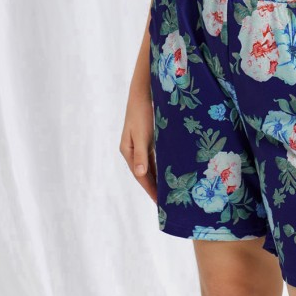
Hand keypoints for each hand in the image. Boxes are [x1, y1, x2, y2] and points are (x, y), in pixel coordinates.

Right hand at [119, 88, 157, 202]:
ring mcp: (139, 144)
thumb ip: (141, 154)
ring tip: (167, 192)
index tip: (159, 203)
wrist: (143, 92)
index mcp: (128, 151)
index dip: (149, 189)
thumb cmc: (142, 112)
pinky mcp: (147, 138)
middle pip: (144, 173)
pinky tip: (167, 173)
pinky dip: (159, 167)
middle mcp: (132, 150)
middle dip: (153, 187)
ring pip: (149, 166)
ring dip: (157, 178)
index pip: (140, 175)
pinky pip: (153, 157)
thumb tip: (141, 174)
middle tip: (165, 203)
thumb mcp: (142, 134)